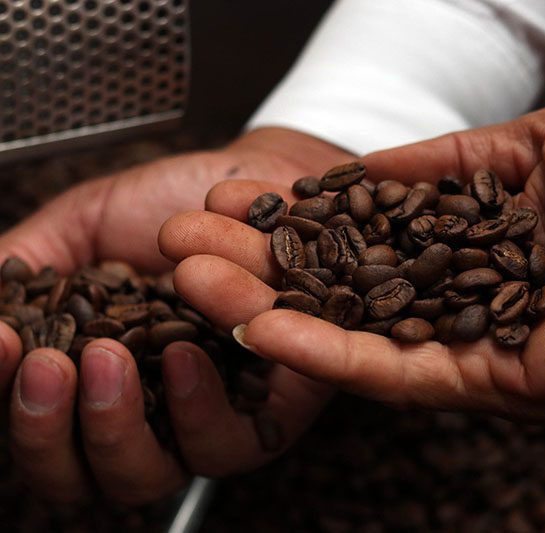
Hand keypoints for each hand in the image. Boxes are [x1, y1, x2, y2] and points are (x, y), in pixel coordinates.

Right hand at [0, 128, 344, 502]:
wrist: (261, 180)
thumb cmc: (172, 206)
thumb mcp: (84, 226)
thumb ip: (29, 265)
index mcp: (90, 381)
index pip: (38, 423)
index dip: (14, 400)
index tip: (3, 337)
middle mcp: (144, 416)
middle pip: (79, 474)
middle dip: (51, 427)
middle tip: (48, 362)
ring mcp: (203, 425)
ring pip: (147, 476)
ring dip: (115, 424)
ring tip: (107, 355)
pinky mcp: (269, 417)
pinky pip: (231, 444)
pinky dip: (200, 410)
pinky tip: (183, 357)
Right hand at [175, 102, 544, 422]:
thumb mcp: (530, 146)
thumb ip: (442, 164)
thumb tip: (365, 168)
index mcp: (464, 240)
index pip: (358, 232)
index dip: (291, 218)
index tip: (227, 195)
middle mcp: (455, 297)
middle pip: (339, 289)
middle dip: (257, 267)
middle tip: (180, 245)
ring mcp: (467, 344)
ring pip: (351, 335)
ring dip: (269, 312)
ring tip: (196, 284)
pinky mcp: (488, 380)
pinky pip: (394, 370)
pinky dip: (326, 353)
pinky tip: (263, 329)